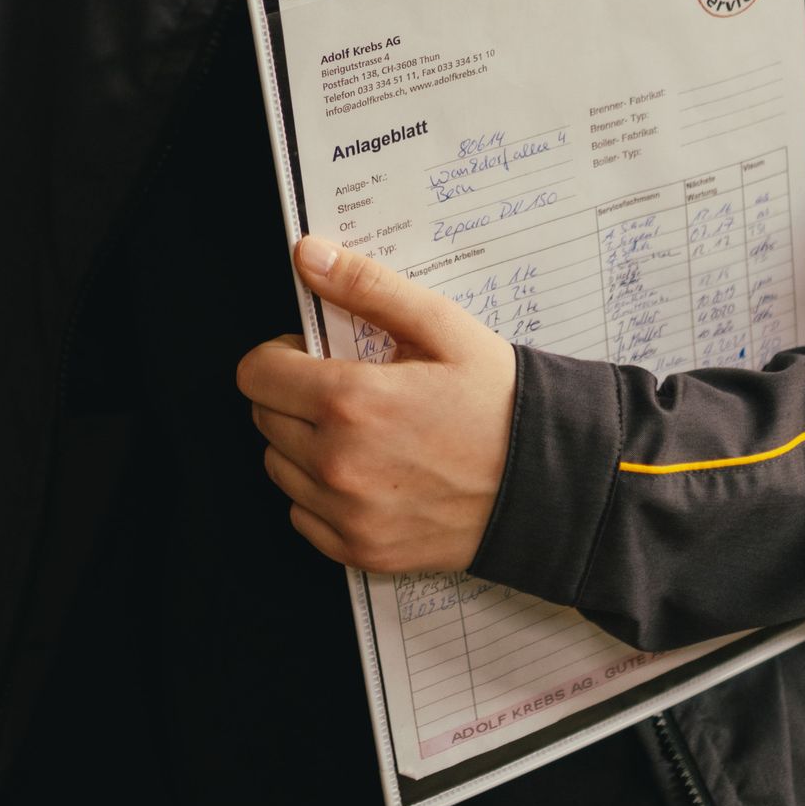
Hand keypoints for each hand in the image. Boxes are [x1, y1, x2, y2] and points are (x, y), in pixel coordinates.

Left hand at [237, 236, 517, 575]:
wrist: (549, 486)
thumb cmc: (498, 403)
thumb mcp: (442, 327)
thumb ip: (366, 287)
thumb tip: (306, 255)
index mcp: (351, 401)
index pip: (255, 374)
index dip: (279, 356)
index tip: (311, 356)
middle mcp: (338, 463)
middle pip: (264, 418)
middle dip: (292, 396)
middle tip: (347, 391)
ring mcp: (347, 514)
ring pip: (278, 466)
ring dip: (302, 444)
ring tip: (359, 432)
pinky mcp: (360, 550)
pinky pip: (302, 514)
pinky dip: (320, 494)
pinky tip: (365, 474)